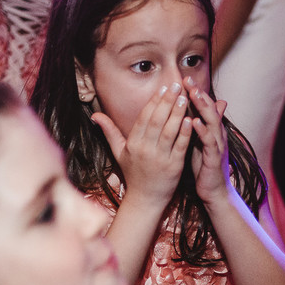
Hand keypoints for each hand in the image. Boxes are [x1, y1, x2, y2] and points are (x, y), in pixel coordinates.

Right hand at [91, 83, 192, 209]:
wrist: (145, 199)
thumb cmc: (133, 173)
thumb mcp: (118, 152)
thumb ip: (109, 131)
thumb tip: (94, 115)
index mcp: (133, 144)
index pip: (144, 118)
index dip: (153, 102)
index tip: (162, 87)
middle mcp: (145, 150)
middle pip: (156, 121)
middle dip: (166, 102)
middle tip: (175, 85)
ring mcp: (160, 159)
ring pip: (169, 131)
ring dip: (177, 113)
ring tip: (184, 98)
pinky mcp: (174, 167)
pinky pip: (180, 146)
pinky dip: (185, 133)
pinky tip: (190, 120)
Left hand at [186, 77, 232, 207]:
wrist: (214, 191)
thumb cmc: (203, 166)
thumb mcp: (198, 143)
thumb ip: (194, 127)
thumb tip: (188, 111)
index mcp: (210, 130)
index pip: (203, 107)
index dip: (194, 92)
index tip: (182, 78)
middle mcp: (216, 134)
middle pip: (209, 109)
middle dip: (198, 93)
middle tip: (187, 79)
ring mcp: (217, 145)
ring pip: (212, 121)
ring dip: (203, 107)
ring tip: (193, 94)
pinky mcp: (215, 158)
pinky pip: (209, 142)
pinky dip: (202, 130)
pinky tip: (194, 122)